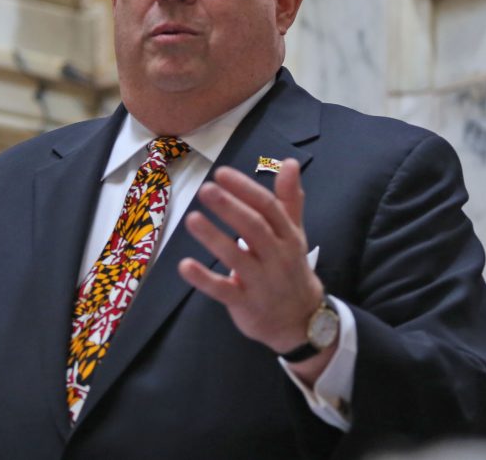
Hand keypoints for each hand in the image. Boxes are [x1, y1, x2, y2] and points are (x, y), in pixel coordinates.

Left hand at [178, 160, 329, 367]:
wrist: (301, 322)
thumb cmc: (290, 268)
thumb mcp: (294, 234)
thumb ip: (288, 199)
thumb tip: (289, 162)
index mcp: (288, 236)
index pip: (268, 207)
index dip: (245, 189)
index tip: (222, 173)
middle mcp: (277, 256)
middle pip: (255, 228)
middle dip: (230, 208)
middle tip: (206, 189)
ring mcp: (261, 282)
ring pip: (237, 257)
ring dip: (214, 238)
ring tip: (191, 219)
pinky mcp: (245, 303)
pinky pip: (223, 291)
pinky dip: (204, 279)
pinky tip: (184, 265)